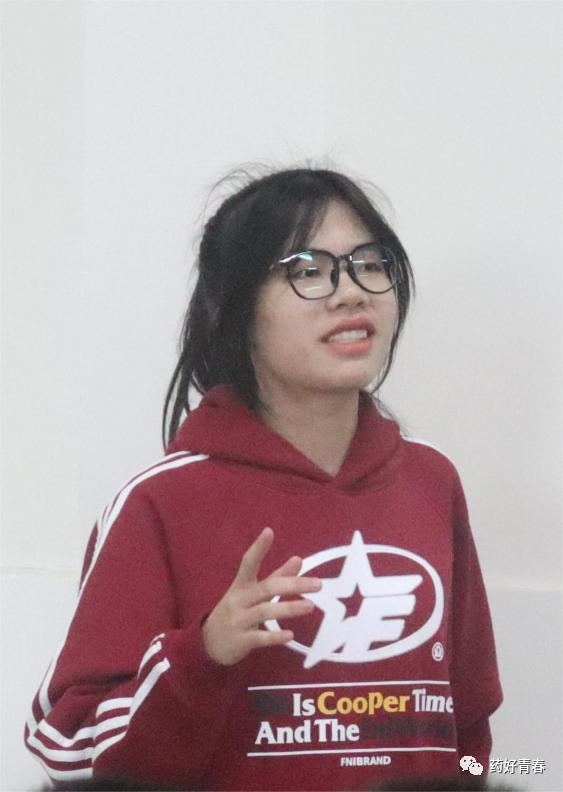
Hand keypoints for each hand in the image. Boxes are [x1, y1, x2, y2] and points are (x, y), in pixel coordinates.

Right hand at [202, 527, 321, 665]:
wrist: (209, 643)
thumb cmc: (237, 611)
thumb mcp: (252, 592)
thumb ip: (276, 577)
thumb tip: (299, 559)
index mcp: (241, 585)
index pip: (249, 562)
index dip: (258, 547)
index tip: (269, 531)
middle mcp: (239, 600)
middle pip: (266, 588)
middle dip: (292, 584)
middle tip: (318, 584)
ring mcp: (238, 620)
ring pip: (264, 611)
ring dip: (288, 608)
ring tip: (310, 606)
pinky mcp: (240, 641)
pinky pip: (259, 638)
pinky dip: (274, 636)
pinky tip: (290, 635)